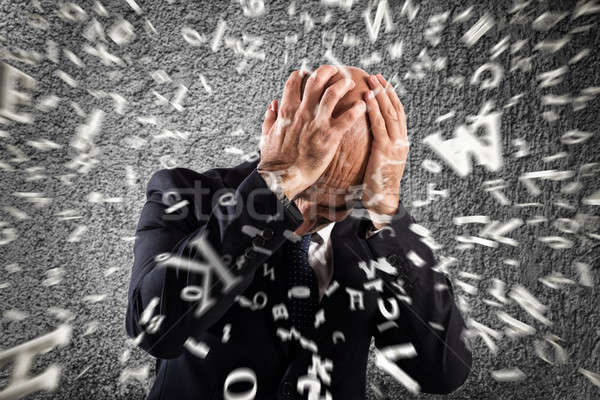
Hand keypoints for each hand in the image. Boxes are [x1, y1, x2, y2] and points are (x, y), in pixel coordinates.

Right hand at [258, 65, 365, 199]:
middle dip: (327, 71)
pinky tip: (362, 106)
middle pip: (316, 80)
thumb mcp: (266, 135)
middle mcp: (302, 113)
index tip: (308, 73)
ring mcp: (316, 123)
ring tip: (350, 83)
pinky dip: (356, 109)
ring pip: (332, 93)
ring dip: (343, 84)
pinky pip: (347, 118)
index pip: (294, 82)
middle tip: (335, 70)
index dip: (302, 74)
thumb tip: (273, 104)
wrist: (282, 178)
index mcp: (287, 111)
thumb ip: (270, 118)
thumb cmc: (274, 160)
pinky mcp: (329, 137)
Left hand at [362, 74, 408, 228]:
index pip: (397, 114)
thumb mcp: (381, 161)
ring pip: (389, 113)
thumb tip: (372, 136)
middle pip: (395, 109)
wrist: (383, 202)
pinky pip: (379, 125)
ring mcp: (395, 144)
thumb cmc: (377, 184)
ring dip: (380, 95)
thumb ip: (380, 147)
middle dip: (386, 91)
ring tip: (371, 81)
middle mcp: (401, 140)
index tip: (383, 84)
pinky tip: (367, 98)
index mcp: (401, 142)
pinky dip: (374, 109)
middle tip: (376, 76)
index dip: (391, 97)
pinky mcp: (385, 150)